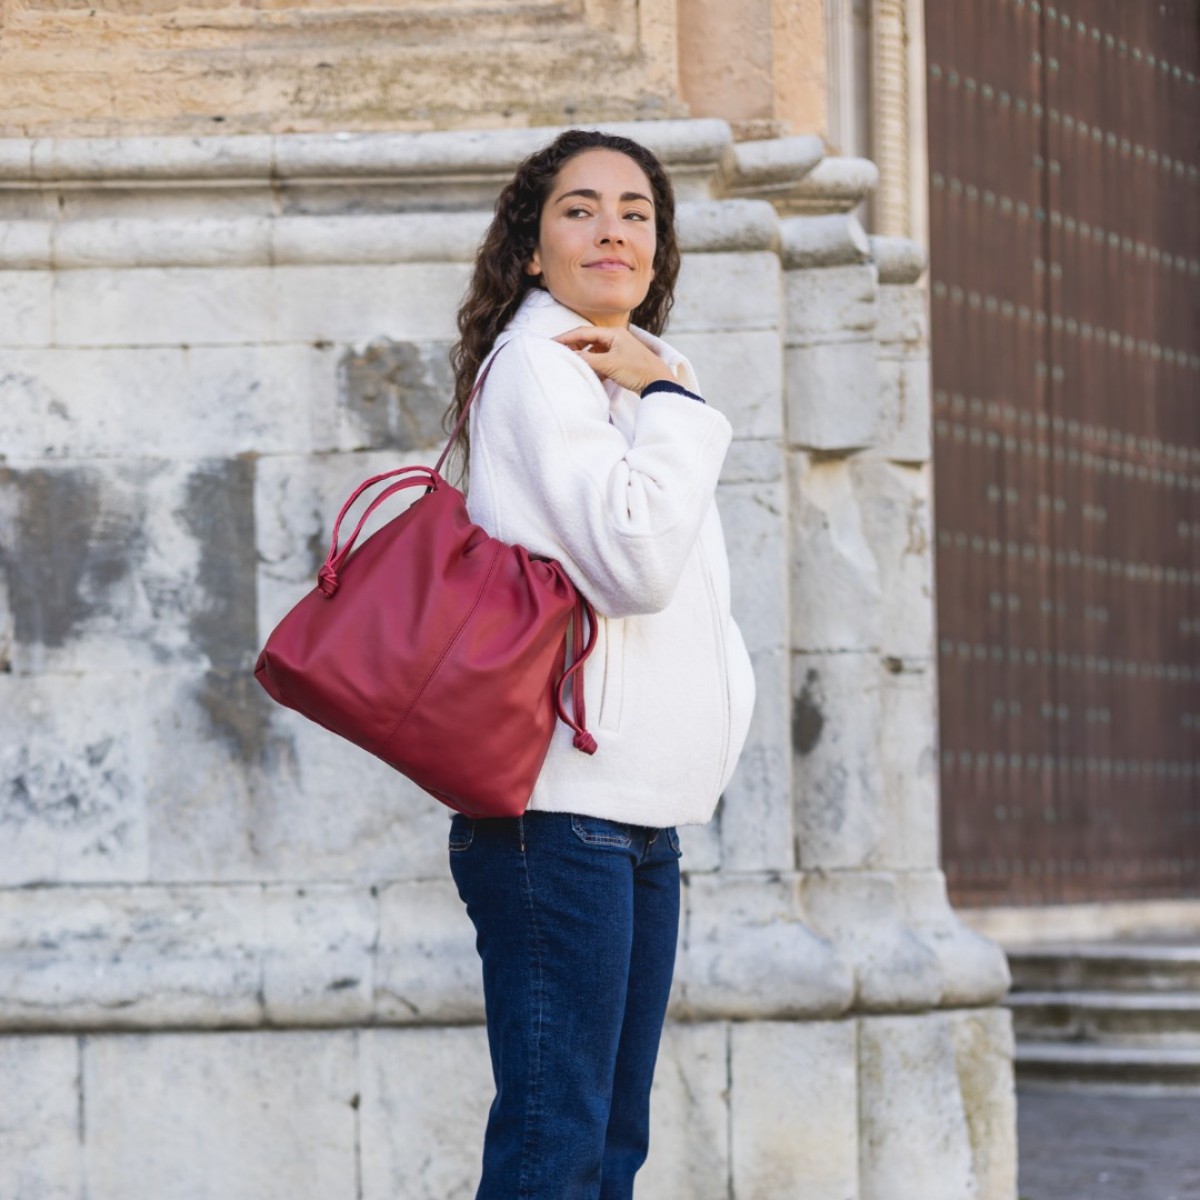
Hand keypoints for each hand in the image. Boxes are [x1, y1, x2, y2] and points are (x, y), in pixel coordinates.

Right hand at [554, 325, 675, 393]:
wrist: (659, 383)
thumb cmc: (637, 371)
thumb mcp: (609, 365)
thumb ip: (588, 360)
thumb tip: (571, 357)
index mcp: (613, 333)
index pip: (583, 332)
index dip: (566, 338)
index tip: (551, 343)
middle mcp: (615, 338)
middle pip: (588, 339)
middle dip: (573, 347)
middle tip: (559, 355)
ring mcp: (619, 349)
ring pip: (594, 351)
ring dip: (584, 358)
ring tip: (573, 365)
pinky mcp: (621, 361)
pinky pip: (602, 360)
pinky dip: (594, 366)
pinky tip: (590, 374)